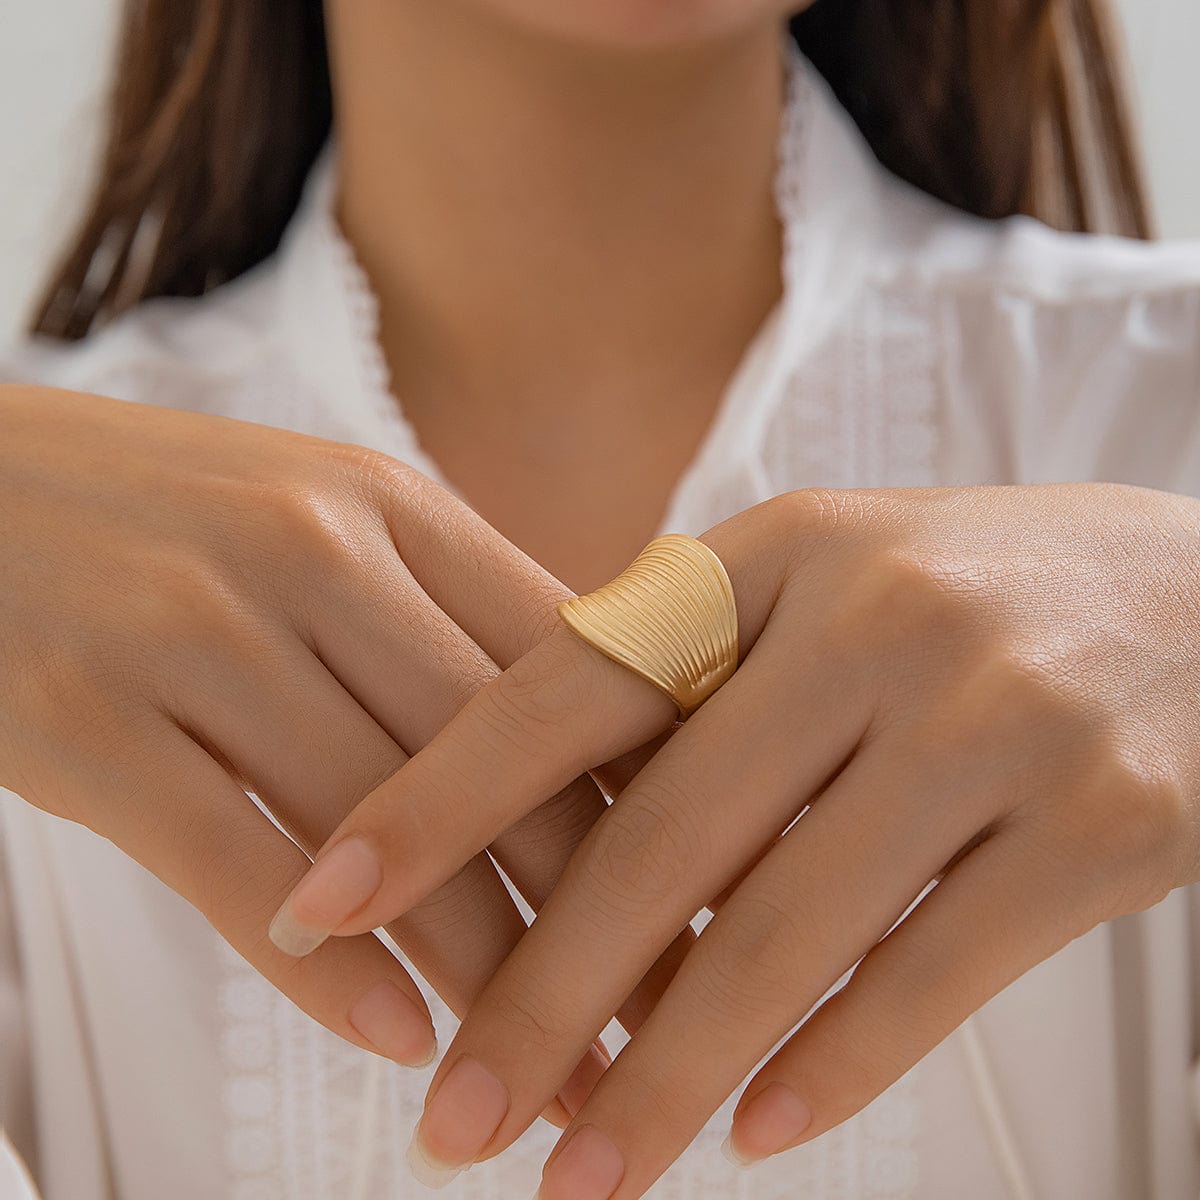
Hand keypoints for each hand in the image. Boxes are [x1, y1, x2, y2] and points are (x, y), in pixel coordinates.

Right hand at [0, 384, 684, 1117]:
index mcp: (393, 506)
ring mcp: (193, 631)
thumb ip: (448, 608)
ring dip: (485, 970)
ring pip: (385, 831)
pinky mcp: (83, 718)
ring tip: (558, 1074)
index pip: (565, 664)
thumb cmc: (168, 516)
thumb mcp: (326, 519)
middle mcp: (311, 554)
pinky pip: (231, 863)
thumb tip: (589, 726)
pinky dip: (327, 967)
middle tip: (673, 1018)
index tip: (722, 892)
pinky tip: (405, 1041)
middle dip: (598, 908)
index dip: (657, 789)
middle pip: (498, 761)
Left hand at [287, 481, 1199, 1194]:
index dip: (437, 797)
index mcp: (774, 553)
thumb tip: (532, 837)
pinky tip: (753, 1134)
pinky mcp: (1107, 820)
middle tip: (450, 1120)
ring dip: (670, 1074)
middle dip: (541, 992)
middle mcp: (876, 619)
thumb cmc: (959, 599)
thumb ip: (686, 684)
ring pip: (788, 929)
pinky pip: (935, 972)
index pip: (569, 682)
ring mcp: (994, 717)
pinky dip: (834, 1066)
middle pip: (664, 834)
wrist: (1199, 592)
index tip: (323, 904)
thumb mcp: (815, 591)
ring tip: (577, 1177)